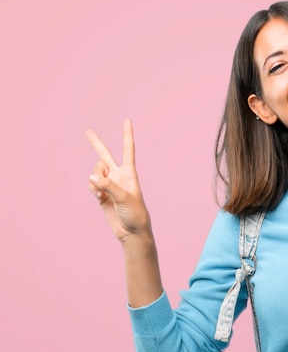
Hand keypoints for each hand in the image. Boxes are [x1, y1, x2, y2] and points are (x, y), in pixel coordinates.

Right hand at [86, 119, 150, 241]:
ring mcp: (109, 184)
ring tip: (102, 191)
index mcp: (129, 173)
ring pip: (95, 171)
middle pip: (105, 155)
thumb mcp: (124, 198)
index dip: (127, 135)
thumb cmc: (135, 213)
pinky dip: (92, 188)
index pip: (128, 150)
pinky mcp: (101, 194)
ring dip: (95, 178)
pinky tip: (99, 197)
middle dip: (96, 143)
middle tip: (87, 130)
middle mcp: (118, 175)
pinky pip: (91, 184)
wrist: (131, 231)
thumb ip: (108, 186)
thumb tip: (92, 176)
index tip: (127, 120)